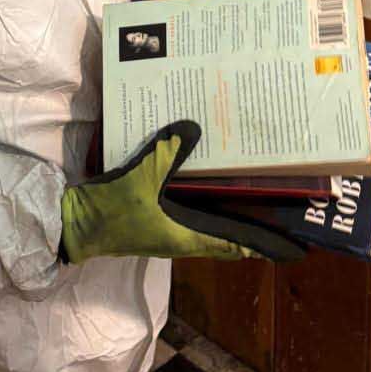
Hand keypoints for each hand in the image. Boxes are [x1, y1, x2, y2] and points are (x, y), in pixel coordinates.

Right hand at [60, 122, 302, 264]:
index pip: (237, 244)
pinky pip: (188, 211)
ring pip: (209, 222)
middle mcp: (183, 237)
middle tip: (279, 209)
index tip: (293, 245)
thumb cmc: (112, 212)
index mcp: (188, 237)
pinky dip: (202, 200)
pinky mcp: (154, 218)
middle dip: (253, 227)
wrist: (76, 225)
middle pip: (228, 234)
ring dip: (228, 212)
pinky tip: (201, 178)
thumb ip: (168, 152)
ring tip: (248, 190)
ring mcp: (168, 229)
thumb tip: (193, 126)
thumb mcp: (141, 178)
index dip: (265, 245)